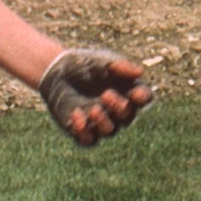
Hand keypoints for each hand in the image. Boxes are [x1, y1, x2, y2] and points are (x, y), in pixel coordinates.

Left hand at [36, 46, 152, 148]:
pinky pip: (88, 139)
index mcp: (127, 90)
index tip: (135, 94)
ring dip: (103, 122)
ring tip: (93, 109)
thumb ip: (119, 66)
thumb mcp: (101, 61)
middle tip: (105, 94)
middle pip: (128, 116)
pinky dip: (83, 132)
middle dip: (119, 108)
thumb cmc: (84, 64)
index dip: (143, 98)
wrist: (56, 72)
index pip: (144, 98)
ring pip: (110, 131)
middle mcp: (117, 109)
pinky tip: (76, 115)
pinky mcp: (83, 131)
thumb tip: (140, 72)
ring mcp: (101, 122)